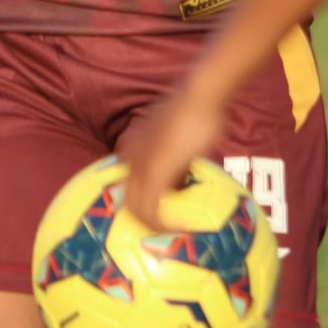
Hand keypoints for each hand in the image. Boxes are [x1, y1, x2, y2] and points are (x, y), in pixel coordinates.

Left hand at [120, 80, 232, 230]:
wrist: (201, 94)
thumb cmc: (198, 111)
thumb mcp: (183, 143)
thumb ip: (176, 165)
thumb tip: (179, 185)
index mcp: (133, 148)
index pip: (127, 184)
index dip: (139, 203)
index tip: (157, 215)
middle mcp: (130, 158)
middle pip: (126, 200)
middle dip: (141, 220)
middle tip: (161, 232)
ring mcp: (140, 165)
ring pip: (134, 208)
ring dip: (151, 225)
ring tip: (170, 233)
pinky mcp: (154, 172)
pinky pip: (150, 209)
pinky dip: (161, 224)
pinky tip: (177, 228)